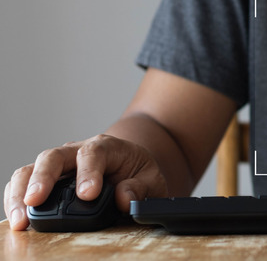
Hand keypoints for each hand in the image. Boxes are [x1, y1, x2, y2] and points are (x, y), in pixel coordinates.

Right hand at [4, 134, 167, 230]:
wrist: (129, 165)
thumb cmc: (138, 172)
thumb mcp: (151, 179)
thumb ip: (140, 188)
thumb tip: (124, 198)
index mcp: (107, 147)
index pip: (93, 153)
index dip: (88, 172)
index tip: (87, 194)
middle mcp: (77, 151)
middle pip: (53, 156)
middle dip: (43, 178)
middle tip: (36, 201)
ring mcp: (59, 165)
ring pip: (31, 169)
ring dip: (21, 192)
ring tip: (21, 218)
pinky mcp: (46, 179)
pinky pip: (24, 184)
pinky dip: (17, 199)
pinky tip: (18, 218)